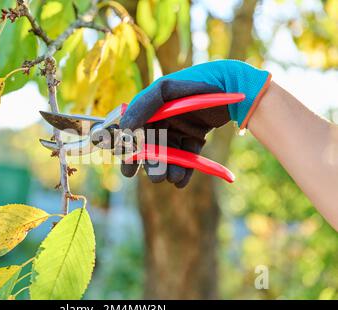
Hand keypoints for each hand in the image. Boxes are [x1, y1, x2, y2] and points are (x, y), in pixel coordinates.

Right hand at [119, 60, 271, 187]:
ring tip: (174, 177)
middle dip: (152, 166)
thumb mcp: (166, 89)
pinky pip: (187, 158)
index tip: (129, 169)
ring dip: (169, 170)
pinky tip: (182, 181)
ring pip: (169, 156)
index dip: (129, 152)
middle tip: (156, 177)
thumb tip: (123, 128)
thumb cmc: (196, 83)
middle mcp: (162, 121)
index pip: (132, 134)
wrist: (232, 85)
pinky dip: (185, 171)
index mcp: (150, 110)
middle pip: (150, 149)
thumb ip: (143, 106)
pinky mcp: (195, 139)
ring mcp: (178, 131)